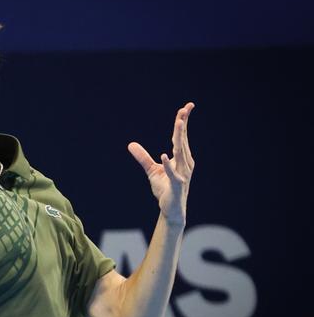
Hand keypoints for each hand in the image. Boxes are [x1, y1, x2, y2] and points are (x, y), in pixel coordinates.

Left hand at [128, 102, 194, 225]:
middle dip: (183, 124)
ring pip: (180, 152)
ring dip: (179, 137)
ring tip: (178, 123)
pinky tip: (163, 155)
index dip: (183, 122)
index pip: (181, 137)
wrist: (171, 209)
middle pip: (182, 140)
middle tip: (185, 108)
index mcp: (181, 158)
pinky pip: (172, 173)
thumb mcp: (151, 170)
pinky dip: (168, 164)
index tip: (187, 107)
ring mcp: (182, 173)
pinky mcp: (176, 185)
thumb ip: (143, 157)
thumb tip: (130, 144)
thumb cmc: (165, 189)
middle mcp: (185, 163)